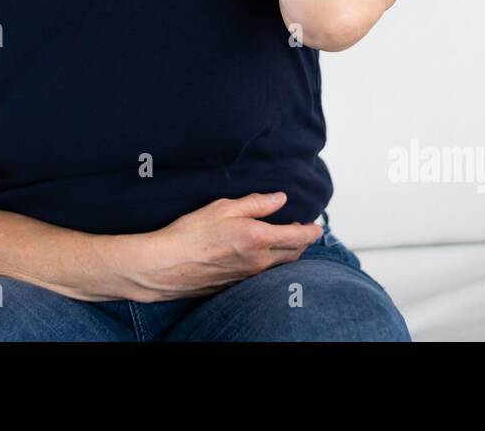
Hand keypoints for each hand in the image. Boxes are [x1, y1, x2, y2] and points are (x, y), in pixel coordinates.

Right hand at [118, 191, 323, 301]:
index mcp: (258, 238)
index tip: (317, 226)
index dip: (311, 231)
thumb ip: (255, 203)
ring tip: (283, 240)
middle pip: (294, 254)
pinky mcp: (236, 285)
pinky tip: (258, 255)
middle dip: (302, 242)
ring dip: (286, 253)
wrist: (166, 265)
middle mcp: (259, 261)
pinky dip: (269, 263)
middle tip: (301, 230)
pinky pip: (262, 275)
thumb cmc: (190, 233)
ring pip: (279, 266)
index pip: (298, 236)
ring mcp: (248, 276)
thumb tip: (279, 199)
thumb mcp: (223, 208)